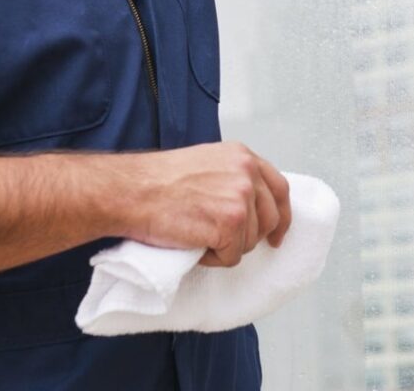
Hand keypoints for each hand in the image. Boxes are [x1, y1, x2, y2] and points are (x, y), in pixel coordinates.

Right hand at [122, 141, 291, 266]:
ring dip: (226, 247)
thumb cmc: (159, 180)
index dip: (281, 215)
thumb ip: (233, 176)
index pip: (279, 188)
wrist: (133, 190)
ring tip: (198, 234)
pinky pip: (232, 257)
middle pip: (269, 219)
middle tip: (226, 243)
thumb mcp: (207, 163)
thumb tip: (249, 204)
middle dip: (250, 237)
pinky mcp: (229, 223)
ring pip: (250, 241)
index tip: (277, 234)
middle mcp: (247, 173)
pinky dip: (213, 259)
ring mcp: (241, 197)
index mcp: (243, 156)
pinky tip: (194, 243)